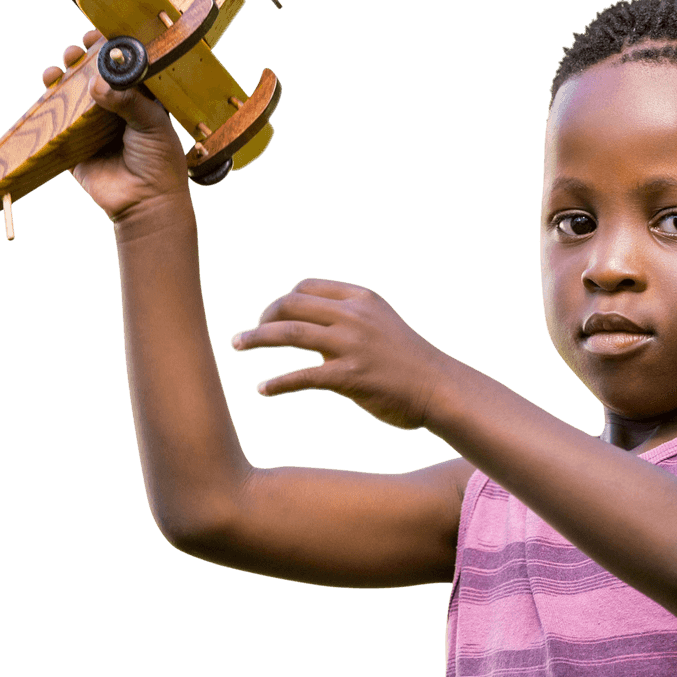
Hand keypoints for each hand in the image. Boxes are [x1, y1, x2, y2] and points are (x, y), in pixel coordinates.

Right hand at [41, 29, 190, 222]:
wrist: (146, 203)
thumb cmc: (159, 162)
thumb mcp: (152, 124)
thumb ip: (128, 99)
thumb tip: (97, 82)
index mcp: (142, 100)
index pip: (125, 66)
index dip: (113, 49)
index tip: (103, 35)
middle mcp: (117, 108)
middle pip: (95, 74)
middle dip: (86, 56)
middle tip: (82, 48)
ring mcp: (94, 124)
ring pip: (74, 90)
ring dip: (66, 71)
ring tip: (65, 62)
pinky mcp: (76, 141)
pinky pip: (58, 117)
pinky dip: (50, 97)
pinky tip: (49, 82)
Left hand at [229, 278, 449, 430]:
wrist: (440, 387)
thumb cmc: (408, 361)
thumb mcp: (381, 324)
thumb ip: (348, 319)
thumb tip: (308, 326)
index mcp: (360, 299)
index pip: (306, 287)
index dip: (283, 301)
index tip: (271, 318)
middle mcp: (353, 316)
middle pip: (290, 304)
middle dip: (262, 317)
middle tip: (246, 336)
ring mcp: (351, 345)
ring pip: (289, 334)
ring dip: (256, 339)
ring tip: (236, 346)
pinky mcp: (350, 377)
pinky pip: (302, 376)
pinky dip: (277, 382)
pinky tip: (263, 389)